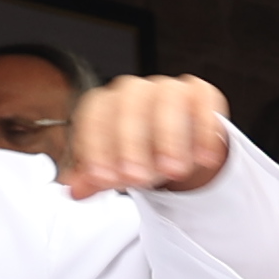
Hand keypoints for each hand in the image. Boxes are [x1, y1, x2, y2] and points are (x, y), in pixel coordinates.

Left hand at [60, 75, 234, 197]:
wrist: (178, 143)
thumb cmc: (140, 153)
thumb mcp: (115, 168)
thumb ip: (96, 178)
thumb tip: (74, 190)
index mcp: (105, 105)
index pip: (94, 118)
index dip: (96, 148)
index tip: (104, 180)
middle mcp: (133, 91)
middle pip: (128, 108)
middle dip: (132, 146)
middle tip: (139, 179)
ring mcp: (167, 88)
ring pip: (166, 100)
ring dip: (169, 137)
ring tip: (174, 171)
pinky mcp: (199, 92)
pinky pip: (202, 102)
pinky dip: (204, 130)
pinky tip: (203, 159)